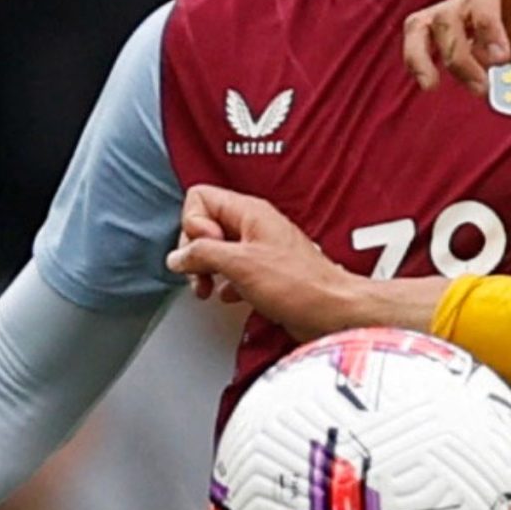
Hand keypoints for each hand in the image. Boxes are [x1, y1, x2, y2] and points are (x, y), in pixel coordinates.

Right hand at [169, 186, 439, 339]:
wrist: (332, 311)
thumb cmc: (299, 285)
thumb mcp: (240, 264)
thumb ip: (203, 254)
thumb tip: (178, 256)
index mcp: (250, 212)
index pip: (200, 198)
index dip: (193, 225)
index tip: (206, 248)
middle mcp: (254, 226)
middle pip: (204, 225)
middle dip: (195, 252)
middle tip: (203, 273)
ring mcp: (260, 248)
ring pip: (217, 250)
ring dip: (207, 270)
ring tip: (210, 287)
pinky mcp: (265, 272)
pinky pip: (233, 270)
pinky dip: (225, 283)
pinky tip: (230, 296)